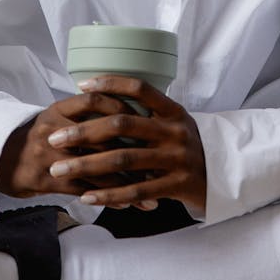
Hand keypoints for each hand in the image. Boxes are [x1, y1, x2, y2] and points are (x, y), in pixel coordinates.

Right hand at [0, 89, 158, 210]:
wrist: (0, 159)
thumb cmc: (39, 137)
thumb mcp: (57, 117)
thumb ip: (86, 113)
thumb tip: (128, 107)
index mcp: (59, 109)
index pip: (95, 100)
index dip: (123, 107)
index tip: (147, 119)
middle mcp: (55, 130)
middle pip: (102, 136)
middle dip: (135, 149)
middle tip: (161, 158)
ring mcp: (50, 156)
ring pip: (97, 168)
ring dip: (128, 182)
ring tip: (153, 191)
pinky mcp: (48, 181)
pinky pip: (85, 189)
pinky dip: (109, 197)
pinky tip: (129, 204)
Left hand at [46, 76, 206, 215]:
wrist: (225, 177)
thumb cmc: (188, 148)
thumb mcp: (175, 124)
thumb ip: (148, 116)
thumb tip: (104, 102)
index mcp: (173, 111)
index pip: (139, 88)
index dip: (110, 84)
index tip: (81, 87)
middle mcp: (175, 130)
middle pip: (122, 124)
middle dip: (83, 131)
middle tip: (55, 138)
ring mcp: (176, 158)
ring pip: (123, 159)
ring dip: (86, 165)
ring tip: (59, 169)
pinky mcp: (176, 185)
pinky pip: (136, 191)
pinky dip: (108, 194)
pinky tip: (86, 195)